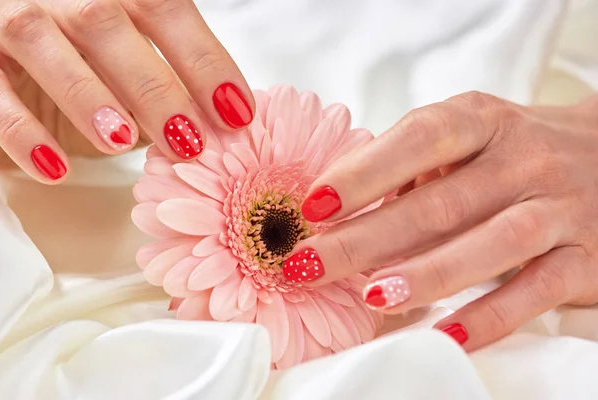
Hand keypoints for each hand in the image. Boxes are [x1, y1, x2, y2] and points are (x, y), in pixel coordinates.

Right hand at [0, 0, 253, 182]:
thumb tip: (222, 120)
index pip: (165, 8)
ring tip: (122, 142)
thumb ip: (166, 71)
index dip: (204, 59)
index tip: (236, 113)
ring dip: (88, 96)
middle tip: (187, 140)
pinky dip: (21, 130)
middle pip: (106, 22)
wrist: (4, 37)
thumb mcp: (126, 50)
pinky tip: (54, 168)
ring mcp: (8, 14)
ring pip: (41, 42)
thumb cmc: (81, 52)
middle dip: (152, 85)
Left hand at [283, 91, 597, 350]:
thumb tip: (337, 206)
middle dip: (368, 237)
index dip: (364, 172)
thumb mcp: (470, 136)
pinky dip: (489, 317)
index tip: (313, 207)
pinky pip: (535, 293)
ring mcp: (559, 210)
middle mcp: (524, 160)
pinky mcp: (585, 260)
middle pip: (440, 202)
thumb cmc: (514, 152)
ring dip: (426, 274)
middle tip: (310, 264)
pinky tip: (445, 333)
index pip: (419, 138)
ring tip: (372, 296)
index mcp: (484, 121)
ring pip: (490, 245)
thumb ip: (412, 164)